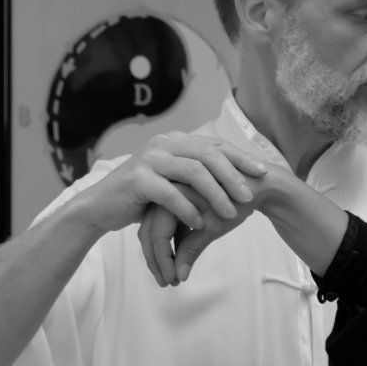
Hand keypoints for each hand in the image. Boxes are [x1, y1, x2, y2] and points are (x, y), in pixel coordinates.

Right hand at [64, 132, 267, 237]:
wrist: (103, 206)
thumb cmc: (145, 196)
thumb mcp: (176, 181)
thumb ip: (200, 173)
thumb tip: (239, 175)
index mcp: (176, 141)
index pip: (215, 145)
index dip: (241, 158)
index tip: (263, 172)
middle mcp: (163, 144)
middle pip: (208, 155)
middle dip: (233, 176)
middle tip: (250, 197)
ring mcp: (149, 159)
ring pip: (193, 172)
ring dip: (216, 194)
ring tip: (232, 215)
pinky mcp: (137, 179)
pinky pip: (170, 193)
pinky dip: (188, 209)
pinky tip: (201, 224)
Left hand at [136, 167, 305, 286]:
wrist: (260, 187)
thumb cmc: (234, 204)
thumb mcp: (208, 228)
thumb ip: (188, 243)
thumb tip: (178, 272)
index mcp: (168, 195)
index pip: (148, 228)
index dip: (153, 255)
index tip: (164, 278)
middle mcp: (167, 192)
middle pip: (147, 231)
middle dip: (155, 261)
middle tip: (166, 283)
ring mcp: (176, 193)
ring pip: (156, 232)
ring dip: (163, 261)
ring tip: (173, 281)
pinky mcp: (189, 199)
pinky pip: (173, 231)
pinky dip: (176, 255)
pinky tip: (183, 274)